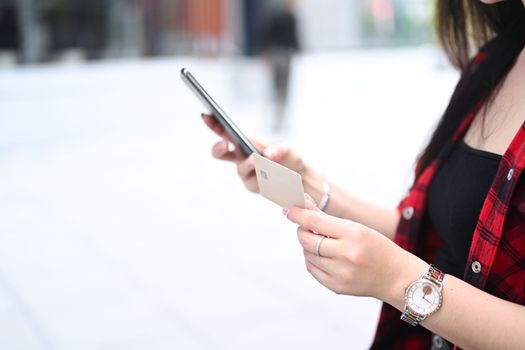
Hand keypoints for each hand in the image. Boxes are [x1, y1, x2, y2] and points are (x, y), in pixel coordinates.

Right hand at [202, 113, 305, 191]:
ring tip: (255, 160)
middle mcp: (240, 159)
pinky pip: (255, 184)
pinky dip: (264, 178)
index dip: (213, 125)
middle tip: (225, 144)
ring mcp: (246, 175)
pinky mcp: (254, 187)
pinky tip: (272, 176)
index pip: (225, 133)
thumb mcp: (287, 149)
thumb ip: (278, 148)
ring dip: (248, 164)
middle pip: (220, 154)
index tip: (206, 116)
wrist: (298, 178)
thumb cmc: (287, 159)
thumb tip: (267, 154)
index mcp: (244, 144)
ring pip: (241, 170)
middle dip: (219, 149)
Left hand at [283, 194, 422, 301]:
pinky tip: (323, 256)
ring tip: (322, 243)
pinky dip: (312, 260)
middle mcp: (346, 255)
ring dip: (308, 246)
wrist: (396, 277)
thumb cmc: (376, 247)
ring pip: (307, 254)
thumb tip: (303, 206)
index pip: (315, 221)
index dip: (297, 214)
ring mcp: (340, 273)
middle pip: (306, 239)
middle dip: (302, 230)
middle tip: (306, 226)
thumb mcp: (357, 227)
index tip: (288, 209)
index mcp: (353, 235)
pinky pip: (312, 269)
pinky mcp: (336, 286)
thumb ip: (328, 219)